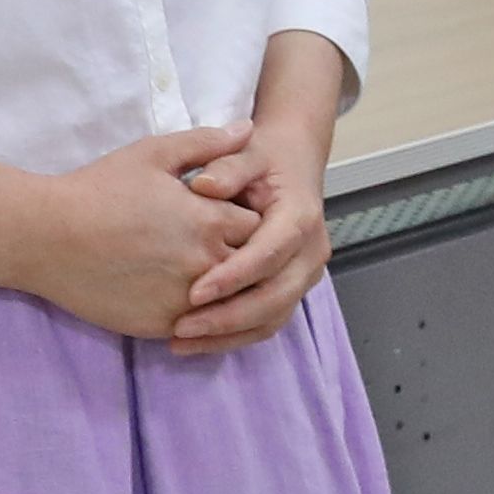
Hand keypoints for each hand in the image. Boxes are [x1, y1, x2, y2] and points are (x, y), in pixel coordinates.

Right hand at [33, 125, 252, 344]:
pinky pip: (199, 325)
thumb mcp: (153, 154)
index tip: (229, 216)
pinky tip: (179, 294)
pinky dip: (198, 312)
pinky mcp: (162, 325)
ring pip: (229, 301)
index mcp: (210, 220)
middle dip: (242, 256)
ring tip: (198, 271)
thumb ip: (206, 143)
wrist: (45, 237)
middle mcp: (206, 263)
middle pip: (251, 267)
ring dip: (223, 288)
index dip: (247, 220)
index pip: (260, 227)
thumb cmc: (98, 189)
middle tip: (216, 246)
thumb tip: (248, 129)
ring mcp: (185, 299)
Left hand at [171, 47, 340, 354]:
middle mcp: (310, 252)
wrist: (292, 165)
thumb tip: (204, 185)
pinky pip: (267, 323)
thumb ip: (226, 165)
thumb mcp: (246, 152)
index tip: (194, 290)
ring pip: (272, 317)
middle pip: (275, 297)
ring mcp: (304, 275)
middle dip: (228, 317)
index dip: (234, 276)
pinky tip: (196, 341)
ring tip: (182, 341)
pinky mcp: (292, 289)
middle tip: (182, 326)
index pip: (269, 254)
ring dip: (228, 335)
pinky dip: (233, 337)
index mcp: (300, 217)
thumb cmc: (264, 159)